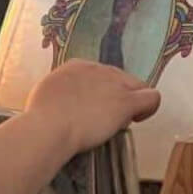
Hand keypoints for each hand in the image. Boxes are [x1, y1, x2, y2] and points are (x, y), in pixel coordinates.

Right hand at [25, 60, 160, 153]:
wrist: (49, 128)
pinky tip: (140, 118)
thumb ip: (62, 92)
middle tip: (107, 118)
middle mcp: (98, 69)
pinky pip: (151, 98)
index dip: (101, 91)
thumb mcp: (48, 93)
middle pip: (120, 78)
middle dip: (117, 96)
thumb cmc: (41, 118)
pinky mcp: (126, 102)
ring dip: (132, 102)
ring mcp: (114, 85)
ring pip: (137, 87)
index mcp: (77, 66)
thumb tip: (67, 100)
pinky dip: (149, 108)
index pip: (101, 74)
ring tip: (120, 121)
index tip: (94, 107)